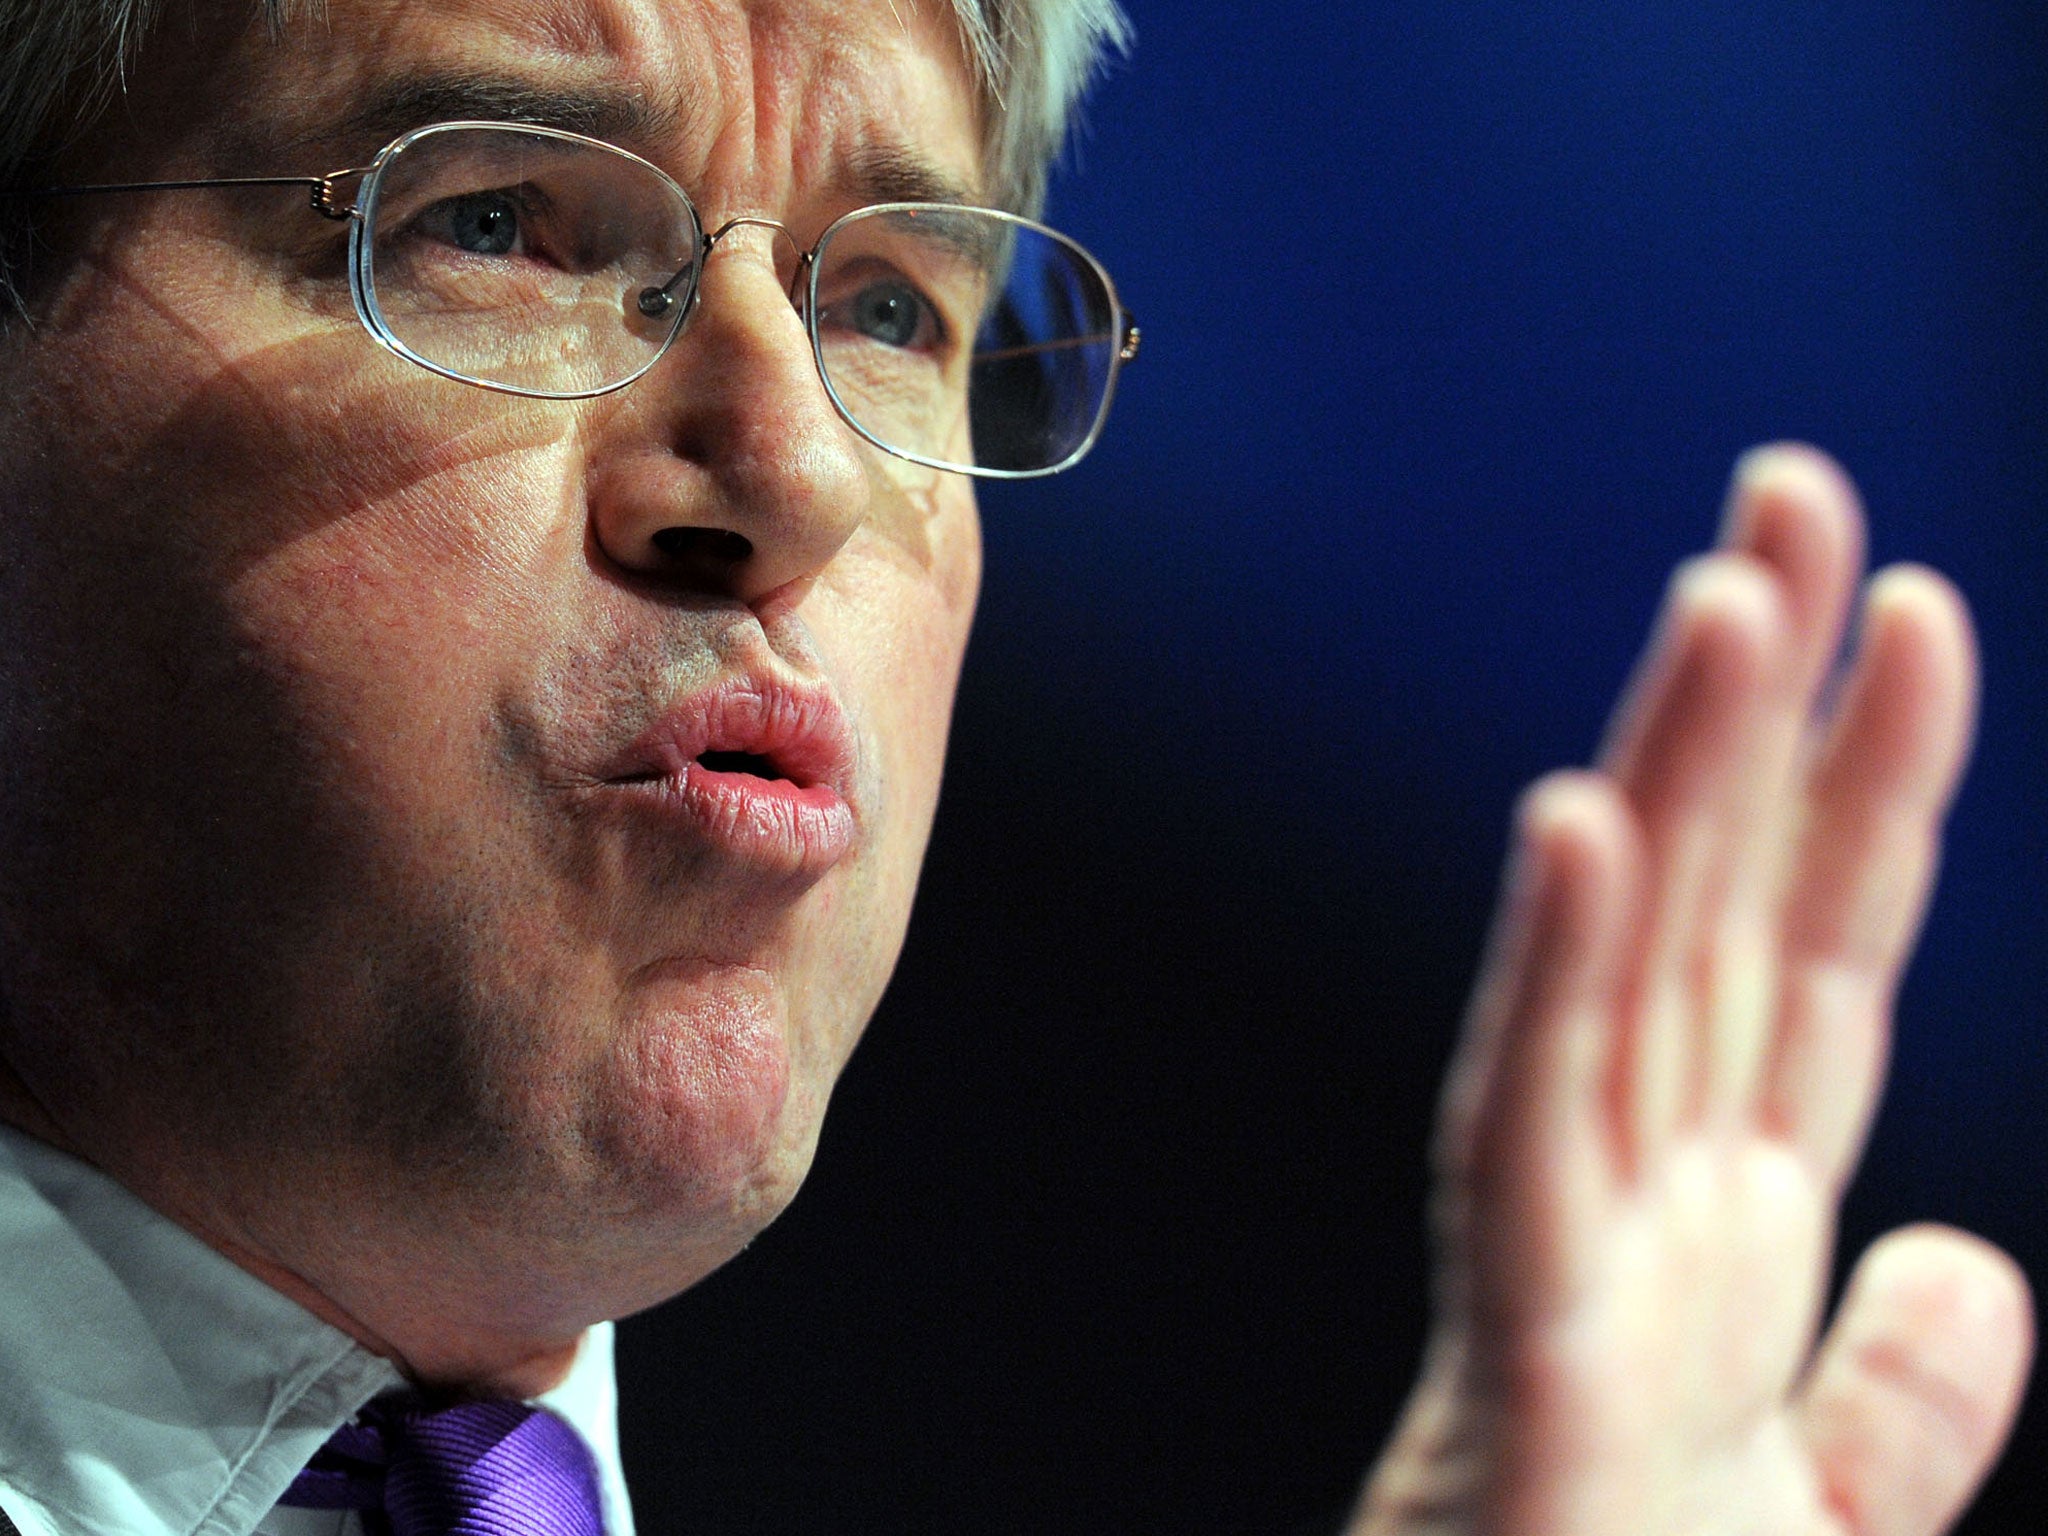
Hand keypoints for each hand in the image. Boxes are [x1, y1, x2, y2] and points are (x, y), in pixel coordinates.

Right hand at [1353, 445, 2032, 1535]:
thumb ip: (1897, 1398)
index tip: (1912, 621)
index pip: (1816, 960)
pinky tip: (1577, 828)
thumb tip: (1974, 1260)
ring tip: (1724, 599)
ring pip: (1628, 968)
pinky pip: (1528, 1117)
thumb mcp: (1816, 1522)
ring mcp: (1577, 1246)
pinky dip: (1552, 967)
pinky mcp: (1515, 1328)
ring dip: (1672, 775)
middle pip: (1720, 909)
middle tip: (1791, 498)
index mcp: (1731, 1230)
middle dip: (1764, 699)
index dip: (1871, 788)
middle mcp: (1651, 1197)